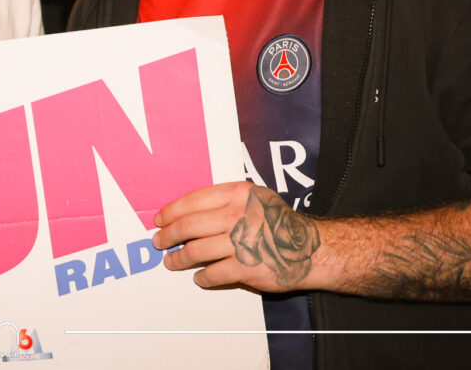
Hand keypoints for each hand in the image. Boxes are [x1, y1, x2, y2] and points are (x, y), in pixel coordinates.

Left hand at [153, 182, 320, 291]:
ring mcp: (242, 242)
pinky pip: (213, 273)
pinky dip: (202, 277)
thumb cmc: (279, 223)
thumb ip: (223, 201)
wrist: (311, 249)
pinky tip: (199, 276)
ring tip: (172, 261)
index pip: (192, 200)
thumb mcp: (254, 198)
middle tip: (160, 242)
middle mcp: (238, 215)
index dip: (171, 211)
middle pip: (189, 226)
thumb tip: (185, 213)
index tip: (160, 220)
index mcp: (238, 194)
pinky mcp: (247, 267)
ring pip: (196, 251)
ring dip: (179, 258)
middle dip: (168, 236)